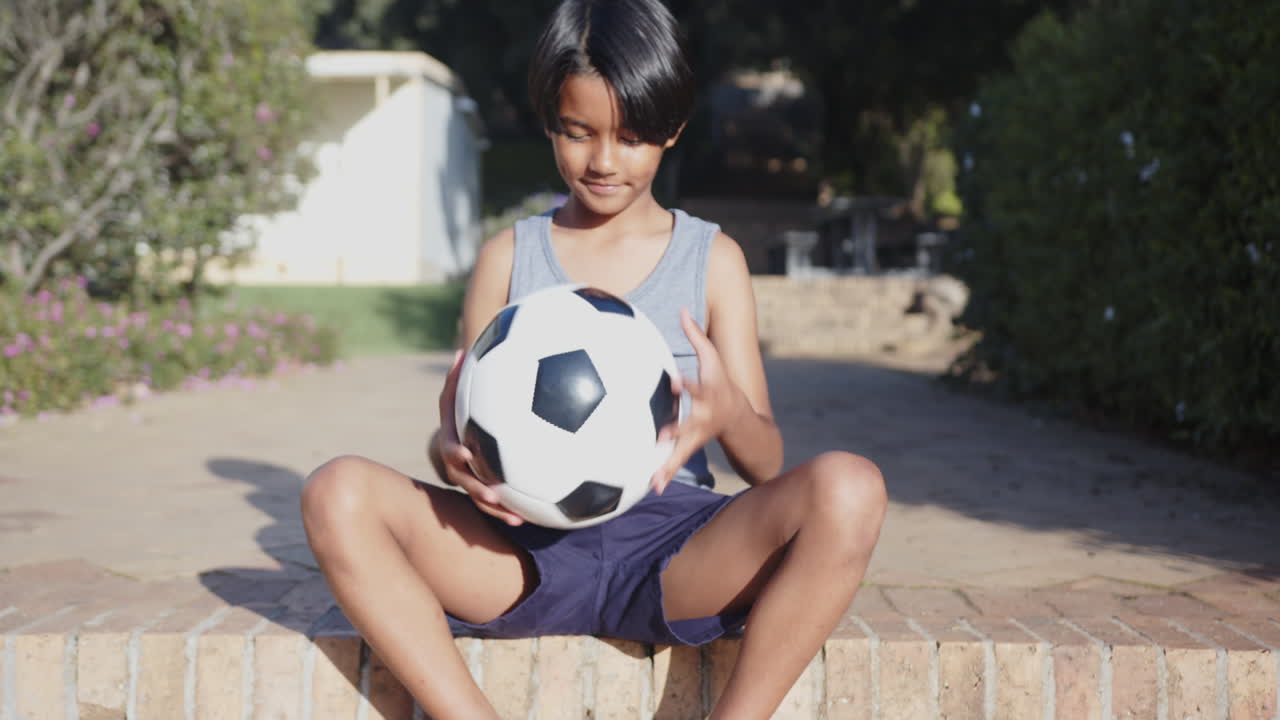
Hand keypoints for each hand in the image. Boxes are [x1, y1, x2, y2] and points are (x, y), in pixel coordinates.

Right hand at [434, 349, 524, 524]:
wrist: (462, 427)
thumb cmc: (466, 402)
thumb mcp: (459, 390)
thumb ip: (459, 376)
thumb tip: (461, 351)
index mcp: (452, 438)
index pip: (448, 446)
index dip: (454, 452)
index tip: (468, 454)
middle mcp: (457, 462)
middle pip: (463, 480)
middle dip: (477, 489)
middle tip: (493, 494)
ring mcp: (469, 477)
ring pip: (478, 497)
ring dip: (494, 509)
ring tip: (517, 519)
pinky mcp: (484, 486)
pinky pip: (494, 502)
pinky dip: (507, 510)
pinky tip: (530, 518)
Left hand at [650, 308, 746, 493]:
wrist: (740, 419)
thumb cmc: (721, 382)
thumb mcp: (713, 358)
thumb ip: (696, 335)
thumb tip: (682, 309)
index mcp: (707, 395)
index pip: (696, 388)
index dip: (686, 386)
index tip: (673, 383)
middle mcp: (702, 418)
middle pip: (688, 425)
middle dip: (676, 431)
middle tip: (661, 438)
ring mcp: (697, 436)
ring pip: (681, 451)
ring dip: (668, 464)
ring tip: (654, 479)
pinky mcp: (689, 448)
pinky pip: (675, 462)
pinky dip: (664, 474)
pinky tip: (651, 487)